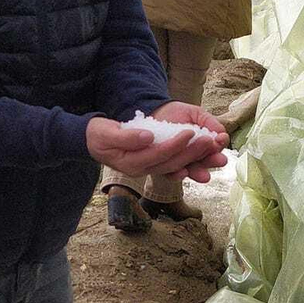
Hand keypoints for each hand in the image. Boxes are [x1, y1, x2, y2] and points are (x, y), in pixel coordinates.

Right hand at [87, 103, 228, 183]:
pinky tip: (201, 153)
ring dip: (195, 158)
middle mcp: (142, 170)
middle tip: (211, 141)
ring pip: (175, 165)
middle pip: (172, 162)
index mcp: (131, 163)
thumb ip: (127, 137)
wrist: (92, 143)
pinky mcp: (152, 164)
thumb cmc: (98, 136)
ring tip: (212, 147)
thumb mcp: (106, 132)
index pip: (158, 154)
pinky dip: (188, 159)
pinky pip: (173, 164)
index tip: (191, 132)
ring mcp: (147, 169)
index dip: (176, 144)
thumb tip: (148, 137)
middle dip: (193, 153)